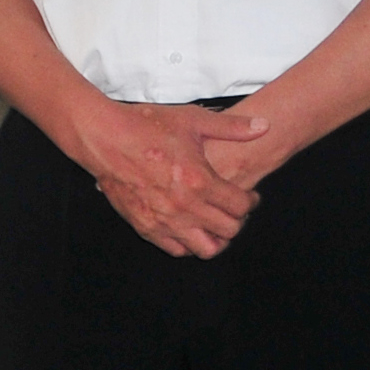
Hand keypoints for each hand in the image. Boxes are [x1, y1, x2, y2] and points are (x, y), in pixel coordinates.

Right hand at [76, 100, 269, 257]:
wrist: (105, 137)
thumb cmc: (147, 126)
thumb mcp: (193, 120)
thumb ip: (232, 127)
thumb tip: (265, 125)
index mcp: (198, 180)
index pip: (240, 206)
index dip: (251, 202)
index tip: (249, 197)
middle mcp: (183, 206)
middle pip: (228, 230)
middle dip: (238, 220)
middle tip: (235, 209)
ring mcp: (163, 220)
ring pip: (205, 249)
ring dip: (217, 238)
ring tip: (216, 223)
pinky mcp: (145, 227)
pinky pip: (176, 249)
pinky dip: (189, 243)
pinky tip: (191, 228)